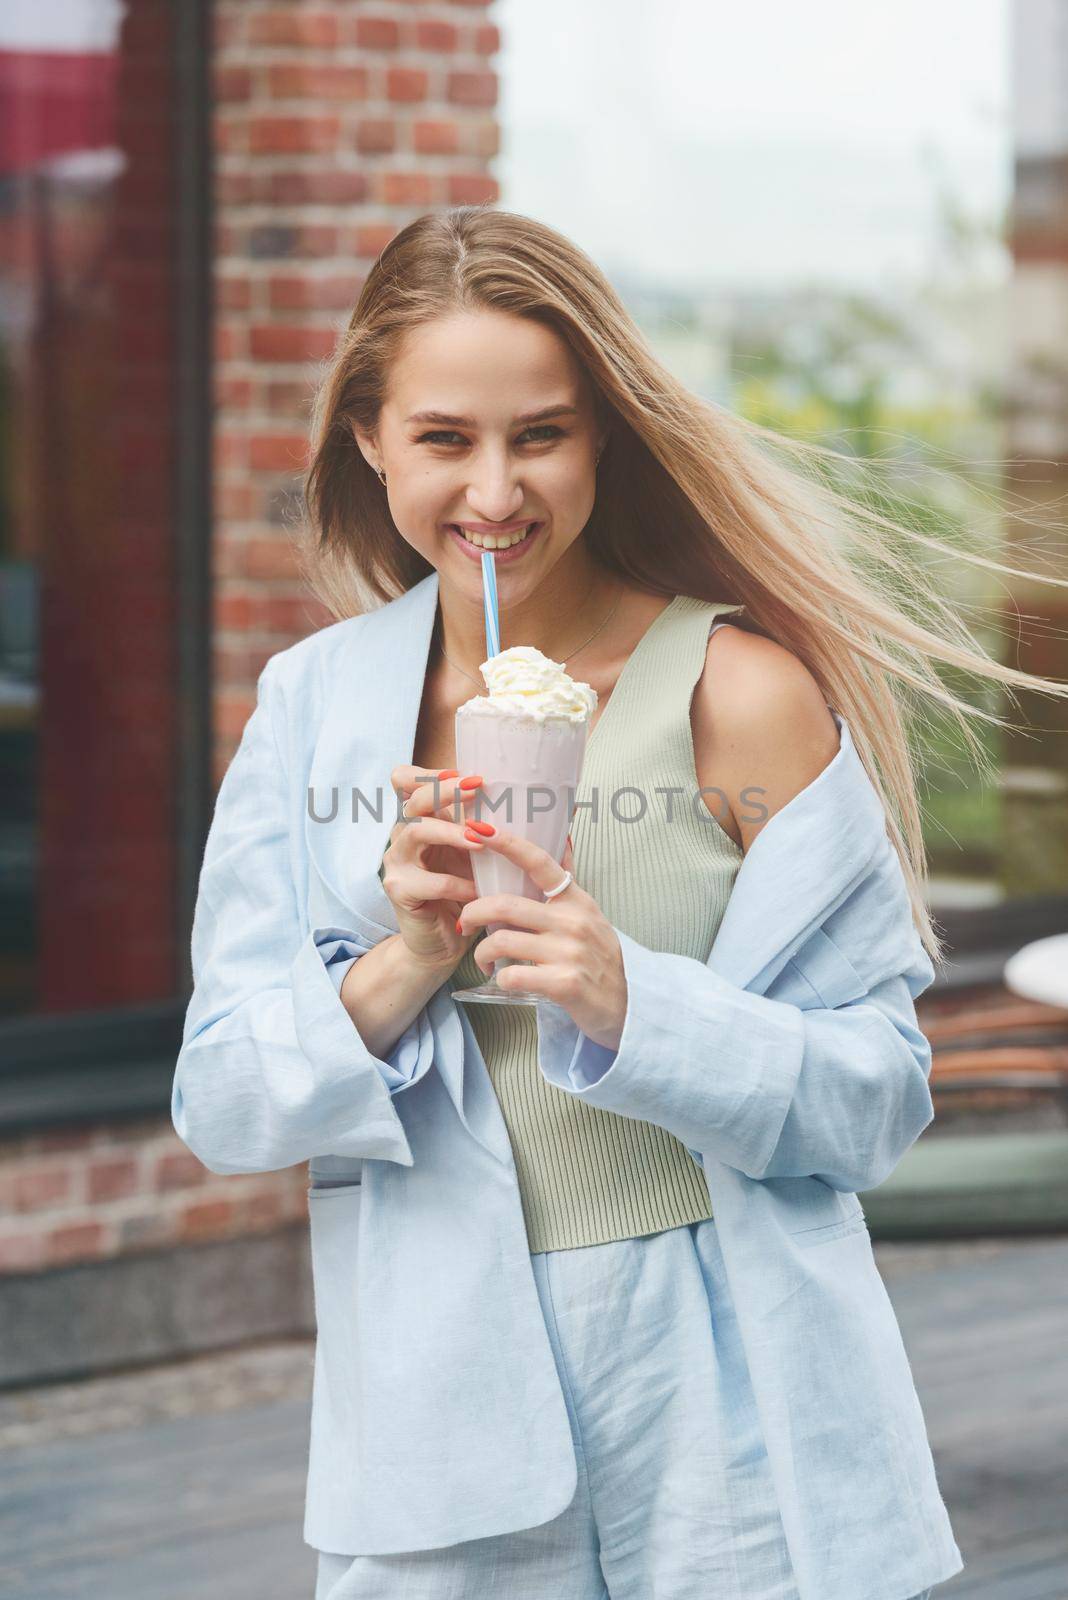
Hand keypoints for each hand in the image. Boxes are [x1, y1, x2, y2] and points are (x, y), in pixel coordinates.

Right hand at [382, 766, 487, 970]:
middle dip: (445, 790)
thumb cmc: (463, 893)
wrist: (441, 941)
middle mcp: (403, 836)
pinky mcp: (399, 890)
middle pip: (413, 800)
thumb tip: (551, 806)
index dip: (428, 774)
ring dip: (451, 832)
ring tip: (480, 839)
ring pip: (416, 833)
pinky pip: (430, 882)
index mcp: (421, 821)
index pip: (406, 782)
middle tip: (477, 788)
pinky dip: (458, 884)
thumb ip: (492, 829)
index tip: (462, 773)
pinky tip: (478, 890)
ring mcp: (397, 862)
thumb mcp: (477, 856)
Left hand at [456, 831, 627, 1049]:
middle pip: (505, 905)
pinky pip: (512, 975)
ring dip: (482, 952)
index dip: (507, 843)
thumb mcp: (590, 915)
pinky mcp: (564, 984)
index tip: (479, 829)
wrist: (627, 1005)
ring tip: (484, 960)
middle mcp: (573, 922)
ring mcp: (569, 953)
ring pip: (502, 941)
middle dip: (473, 912)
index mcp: (576, 901)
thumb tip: (563, 838)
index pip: (539, 862)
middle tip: (466, 922)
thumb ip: (567, 883)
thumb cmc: (600, 959)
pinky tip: (505, 979)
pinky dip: (500, 978)